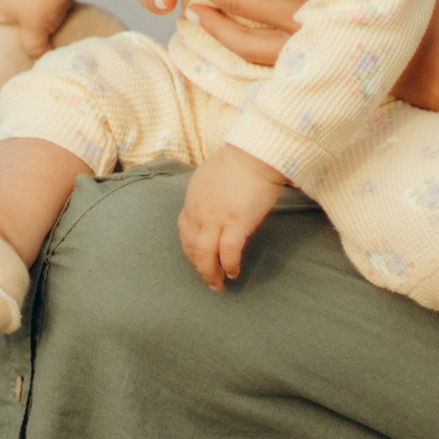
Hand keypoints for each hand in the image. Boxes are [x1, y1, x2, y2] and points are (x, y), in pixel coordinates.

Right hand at [0, 0, 75, 44]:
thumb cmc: (41, 4)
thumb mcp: (35, 33)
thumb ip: (33, 49)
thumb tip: (37, 56)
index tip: (10, 34)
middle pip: (3, 9)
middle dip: (17, 22)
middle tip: (31, 32)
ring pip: (21, 1)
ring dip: (32, 12)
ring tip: (48, 21)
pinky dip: (42, 2)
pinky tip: (57, 9)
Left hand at [177, 144, 286, 289]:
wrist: (253, 154)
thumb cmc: (238, 162)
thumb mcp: (210, 177)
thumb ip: (207, 194)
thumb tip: (212, 203)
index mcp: (193, 200)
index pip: (184, 230)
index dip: (189, 249)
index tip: (197, 258)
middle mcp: (199, 211)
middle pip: (192, 246)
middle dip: (199, 266)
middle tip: (208, 280)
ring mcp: (216, 218)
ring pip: (205, 253)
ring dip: (210, 272)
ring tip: (218, 284)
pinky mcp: (236, 222)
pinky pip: (228, 252)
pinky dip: (229, 265)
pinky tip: (234, 272)